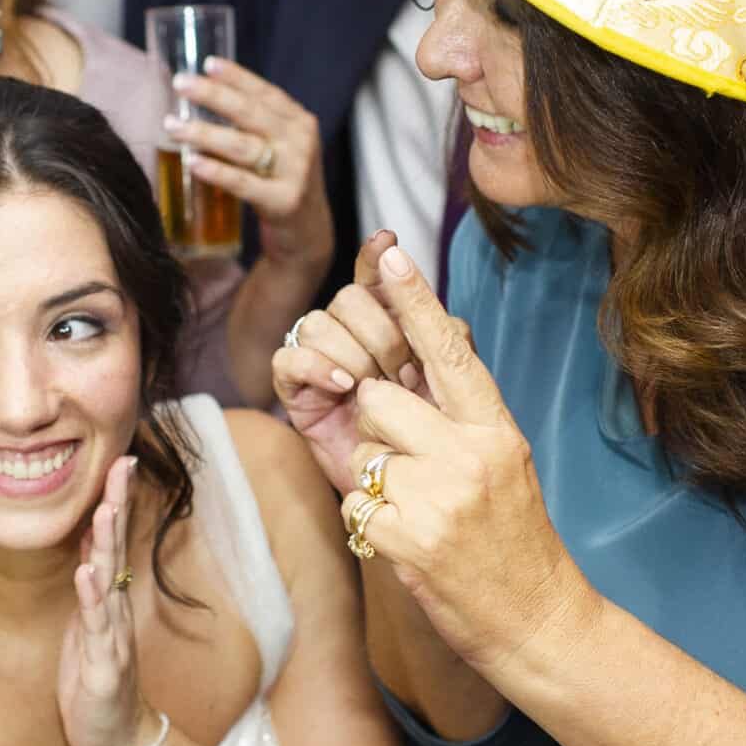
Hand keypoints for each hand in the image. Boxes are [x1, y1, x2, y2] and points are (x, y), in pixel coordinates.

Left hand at [58, 457, 162, 745]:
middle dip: (118, 504)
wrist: (116, 739)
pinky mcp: (102, 665)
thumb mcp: (90, 629)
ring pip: (109, 580)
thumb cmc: (97, 683)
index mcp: (108, 601)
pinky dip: (91, 598)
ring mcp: (111, 636)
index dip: (116, 501)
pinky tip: (87, 572)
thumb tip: (88, 547)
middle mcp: (115, 611)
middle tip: (123, 463)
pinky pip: (96, 626)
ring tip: (106, 506)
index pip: (111, 541)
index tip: (119, 460)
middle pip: (116, 548)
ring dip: (108, 542)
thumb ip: (92, 589)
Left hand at [164, 57, 331, 279]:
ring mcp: (296, 173)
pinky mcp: (284, 202)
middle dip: (212, 95)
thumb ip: (254, 124)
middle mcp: (300, 143)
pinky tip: (194, 162)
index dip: (237, 76)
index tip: (207, 63)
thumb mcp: (279, 147)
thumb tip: (203, 94)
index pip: (265, 92)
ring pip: (243, 146)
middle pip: (250, 113)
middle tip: (180, 83)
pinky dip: (217, 172)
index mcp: (299, 122)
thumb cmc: (281, 182)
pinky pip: (243, 183)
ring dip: (204, 133)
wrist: (308, 233)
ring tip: (173, 126)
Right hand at [273, 231, 426, 496]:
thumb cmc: (439, 446)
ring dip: (353, 354)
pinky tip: (344, 387)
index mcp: (391, 325)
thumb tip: (437, 302)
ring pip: (320, 322)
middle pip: (351, 298)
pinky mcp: (295, 392)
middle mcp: (352, 336)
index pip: (376, 276)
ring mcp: (321, 362)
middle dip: (383, 333)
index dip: (375, 257)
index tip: (389, 241)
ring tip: (377, 390)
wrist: (415, 504)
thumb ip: (447, 341)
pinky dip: (317, 366)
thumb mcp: (455, 389)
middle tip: (407, 376)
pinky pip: (289, 357)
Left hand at [339, 243, 583, 669]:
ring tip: (416, 515)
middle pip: (378, 398)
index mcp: (496, 429)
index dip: (415, 300)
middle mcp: (471, 454)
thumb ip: (463, 416)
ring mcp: (440, 497)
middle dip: (375, 429)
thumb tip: (426, 359)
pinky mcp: (407, 540)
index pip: (450, 350)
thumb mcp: (504, 463)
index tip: (388, 253)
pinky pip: (354, 508)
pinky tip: (408, 548)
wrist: (540, 623)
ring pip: (361, 454)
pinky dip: (370, 529)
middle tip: (409, 472)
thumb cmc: (514, 542)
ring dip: (371, 484)